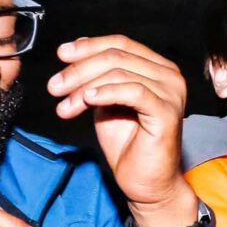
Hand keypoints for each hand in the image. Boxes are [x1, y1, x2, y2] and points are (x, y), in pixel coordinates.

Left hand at [50, 36, 197, 226]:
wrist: (145, 182)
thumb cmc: (129, 145)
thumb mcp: (105, 102)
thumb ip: (97, 76)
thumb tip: (76, 49)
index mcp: (157, 68)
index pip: (120, 43)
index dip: (88, 47)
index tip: (62, 55)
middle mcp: (169, 76)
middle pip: (117, 56)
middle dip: (79, 70)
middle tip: (55, 86)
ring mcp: (171, 93)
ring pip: (119, 72)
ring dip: (85, 87)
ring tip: (66, 105)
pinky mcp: (167, 112)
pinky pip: (132, 91)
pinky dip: (105, 93)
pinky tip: (87, 101)